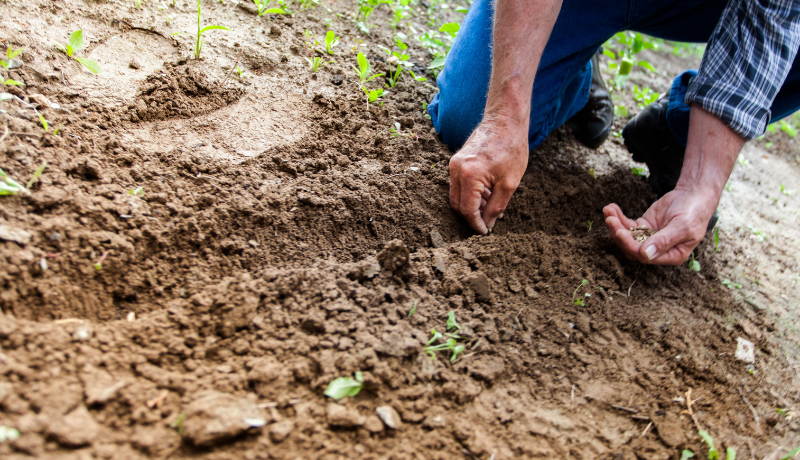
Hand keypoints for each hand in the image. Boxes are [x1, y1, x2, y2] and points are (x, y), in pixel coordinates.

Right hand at [448, 116, 528, 233]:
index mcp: (469, 176)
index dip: (476, 224)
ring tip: (491, 206)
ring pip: (457, 195)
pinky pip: (459, 184)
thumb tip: (488, 224)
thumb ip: (496, 207)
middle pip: (457, 204)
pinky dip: (470, 193)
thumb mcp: (510, 183)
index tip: (485, 232)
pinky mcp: (456, 161)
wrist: (505, 120)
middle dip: (471, 216)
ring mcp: (454, 164)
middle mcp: (456, 170)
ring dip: (471, 205)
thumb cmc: (511, 148)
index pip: (467, 210)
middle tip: (487, 222)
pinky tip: (487, 194)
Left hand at [603, 186, 718, 264]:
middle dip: (619, 234)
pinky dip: (618, 217)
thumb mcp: (682, 227)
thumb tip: (646, 254)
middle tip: (610, 219)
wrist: (694, 195)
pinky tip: (611, 208)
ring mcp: (649, 238)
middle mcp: (658, 250)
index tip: (620, 232)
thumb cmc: (694, 212)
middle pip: (632, 247)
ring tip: (608, 211)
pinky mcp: (644, 226)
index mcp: (671, 256)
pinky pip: (628, 225)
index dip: (630, 245)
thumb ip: (664, 240)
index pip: (645, 256)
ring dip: (615, 225)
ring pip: (627, 236)